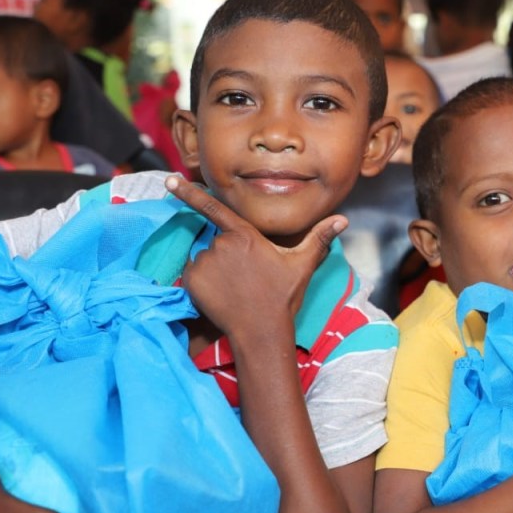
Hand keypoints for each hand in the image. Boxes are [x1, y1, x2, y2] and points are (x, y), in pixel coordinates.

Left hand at [165, 176, 346, 339]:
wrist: (261, 330)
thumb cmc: (283, 296)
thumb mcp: (303, 265)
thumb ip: (319, 238)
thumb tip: (343, 220)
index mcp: (245, 235)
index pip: (213, 207)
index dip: (190, 192)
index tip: (170, 181)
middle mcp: (221, 245)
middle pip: (217, 240)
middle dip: (229, 254)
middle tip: (247, 278)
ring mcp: (205, 263)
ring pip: (205, 258)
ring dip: (216, 268)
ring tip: (236, 288)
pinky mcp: (192, 282)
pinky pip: (193, 274)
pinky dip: (202, 281)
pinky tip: (222, 294)